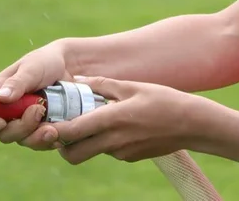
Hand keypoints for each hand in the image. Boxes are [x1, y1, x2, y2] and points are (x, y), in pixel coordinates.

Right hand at [0, 41, 73, 148]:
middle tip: (38, 110)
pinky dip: (48, 140)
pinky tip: (58, 133)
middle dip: (20, 127)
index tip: (0, 122)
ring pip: (23, 140)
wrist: (70, 67)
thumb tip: (0, 98)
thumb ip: (17, 83)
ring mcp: (24, 124)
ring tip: (51, 126)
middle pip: (3, 134)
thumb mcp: (32, 67)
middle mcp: (7, 114)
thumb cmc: (45, 62)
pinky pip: (41, 142)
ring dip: (36, 137)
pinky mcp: (40, 129)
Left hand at [50, 76, 201, 164]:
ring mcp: (121, 153)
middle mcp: (113, 141)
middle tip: (64, 127)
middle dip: (62, 145)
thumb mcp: (133, 86)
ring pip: (91, 152)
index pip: (72, 131)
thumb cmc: (164, 100)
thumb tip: (78, 81)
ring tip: (94, 119)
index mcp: (112, 120)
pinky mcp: (129, 157)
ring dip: (85, 141)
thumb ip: (103, 85)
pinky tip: (120, 125)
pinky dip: (105, 141)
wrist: (192, 124)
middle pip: (73, 154)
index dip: (54, 129)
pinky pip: (109, 151)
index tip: (46, 121)